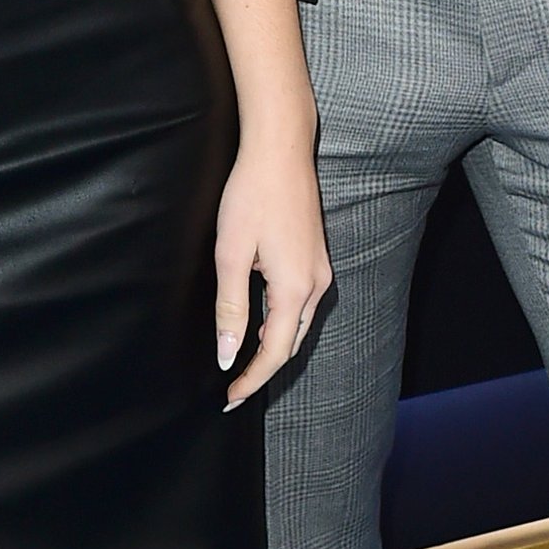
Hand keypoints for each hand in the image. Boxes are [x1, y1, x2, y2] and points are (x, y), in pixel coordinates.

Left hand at [215, 130, 332, 406]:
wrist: (280, 149)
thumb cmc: (252, 194)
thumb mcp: (231, 254)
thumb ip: (231, 308)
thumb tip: (229, 354)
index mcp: (295, 288)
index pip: (275, 352)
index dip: (252, 379)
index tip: (230, 399)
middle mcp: (316, 284)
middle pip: (291, 343)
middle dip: (263, 369)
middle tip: (233, 389)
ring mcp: (320, 270)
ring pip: (298, 325)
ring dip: (272, 346)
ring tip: (243, 362)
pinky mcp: (316, 258)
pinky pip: (301, 305)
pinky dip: (281, 323)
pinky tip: (260, 323)